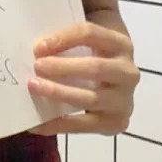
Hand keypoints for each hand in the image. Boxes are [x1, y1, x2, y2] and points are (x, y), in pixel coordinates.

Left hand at [27, 21, 137, 135]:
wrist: (118, 88)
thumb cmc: (95, 58)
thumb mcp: (90, 42)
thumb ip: (68, 37)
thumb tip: (37, 41)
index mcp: (121, 44)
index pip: (90, 34)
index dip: (63, 39)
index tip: (38, 47)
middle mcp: (128, 72)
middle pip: (95, 68)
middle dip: (63, 67)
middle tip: (36, 66)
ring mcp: (124, 100)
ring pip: (90, 98)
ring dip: (59, 93)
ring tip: (34, 87)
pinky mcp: (116, 123)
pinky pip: (83, 126)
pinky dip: (57, 124)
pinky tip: (36, 123)